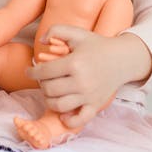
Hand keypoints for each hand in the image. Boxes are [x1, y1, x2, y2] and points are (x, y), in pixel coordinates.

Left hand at [27, 25, 141, 131]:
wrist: (122, 59)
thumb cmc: (97, 46)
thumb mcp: (77, 33)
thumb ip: (57, 30)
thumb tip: (41, 40)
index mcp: (75, 63)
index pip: (45, 72)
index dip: (32, 72)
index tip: (29, 71)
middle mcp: (81, 82)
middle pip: (49, 89)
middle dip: (42, 84)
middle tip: (44, 79)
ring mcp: (88, 96)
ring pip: (59, 106)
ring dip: (49, 100)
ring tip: (51, 92)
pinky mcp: (95, 106)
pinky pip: (79, 120)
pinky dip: (67, 120)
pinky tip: (63, 112)